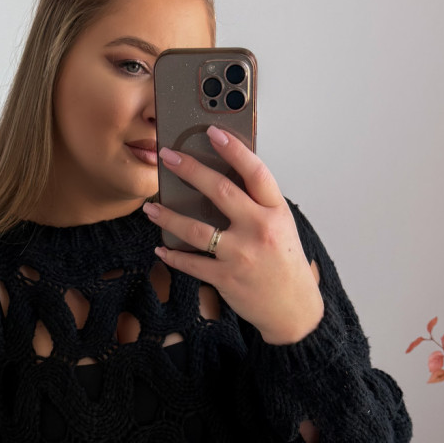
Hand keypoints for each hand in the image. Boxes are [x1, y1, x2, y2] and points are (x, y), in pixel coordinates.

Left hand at [142, 125, 323, 344]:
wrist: (293, 310)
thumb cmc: (285, 266)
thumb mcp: (281, 228)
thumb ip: (257, 206)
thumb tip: (224, 181)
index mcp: (275, 212)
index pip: (255, 172)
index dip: (234, 149)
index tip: (213, 132)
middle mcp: (259, 230)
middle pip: (220, 191)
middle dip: (189, 169)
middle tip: (168, 156)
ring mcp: (241, 255)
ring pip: (196, 229)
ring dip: (168, 216)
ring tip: (151, 207)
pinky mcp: (226, 278)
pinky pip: (191, 263)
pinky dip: (173, 255)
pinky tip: (161, 247)